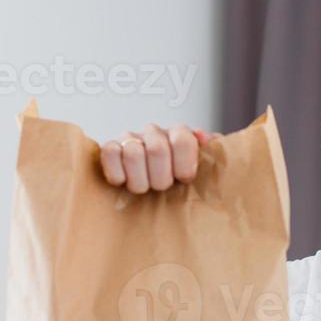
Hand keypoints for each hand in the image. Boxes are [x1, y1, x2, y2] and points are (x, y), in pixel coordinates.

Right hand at [100, 124, 217, 193]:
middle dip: (161, 178)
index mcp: (179, 134)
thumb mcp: (202, 170)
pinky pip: (109, 153)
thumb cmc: (180, 181)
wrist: (153, 185)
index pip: (183, 140)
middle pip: (157, 150)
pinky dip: (117, 173)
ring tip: (144, 188)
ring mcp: (130, 139)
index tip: (184, 179)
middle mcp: (154, 132)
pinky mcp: (110, 148)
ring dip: (140, 180)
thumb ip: (211, 154)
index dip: (184, 166)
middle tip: (163, 187)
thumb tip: (207, 138)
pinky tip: (125, 181)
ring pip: (133, 153)